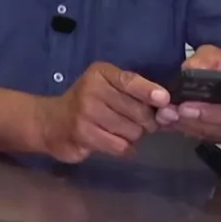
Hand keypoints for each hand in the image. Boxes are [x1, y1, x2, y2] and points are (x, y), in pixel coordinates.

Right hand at [38, 61, 169, 162]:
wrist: (52, 122)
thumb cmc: (88, 103)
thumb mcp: (108, 88)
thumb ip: (135, 94)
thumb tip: (168, 109)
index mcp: (100, 73)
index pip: (130, 81)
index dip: (149, 91)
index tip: (164, 100)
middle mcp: (91, 89)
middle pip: (138, 111)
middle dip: (146, 121)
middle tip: (138, 122)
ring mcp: (85, 112)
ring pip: (132, 131)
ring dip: (132, 136)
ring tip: (118, 131)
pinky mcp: (83, 134)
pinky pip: (120, 146)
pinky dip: (123, 148)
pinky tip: (113, 142)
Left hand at [157, 45, 220, 142]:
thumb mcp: (216, 56)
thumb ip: (205, 60)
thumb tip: (191, 69)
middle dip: (206, 115)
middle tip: (183, 109)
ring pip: (217, 131)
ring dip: (191, 125)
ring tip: (169, 116)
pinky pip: (206, 137)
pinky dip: (186, 130)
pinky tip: (168, 124)